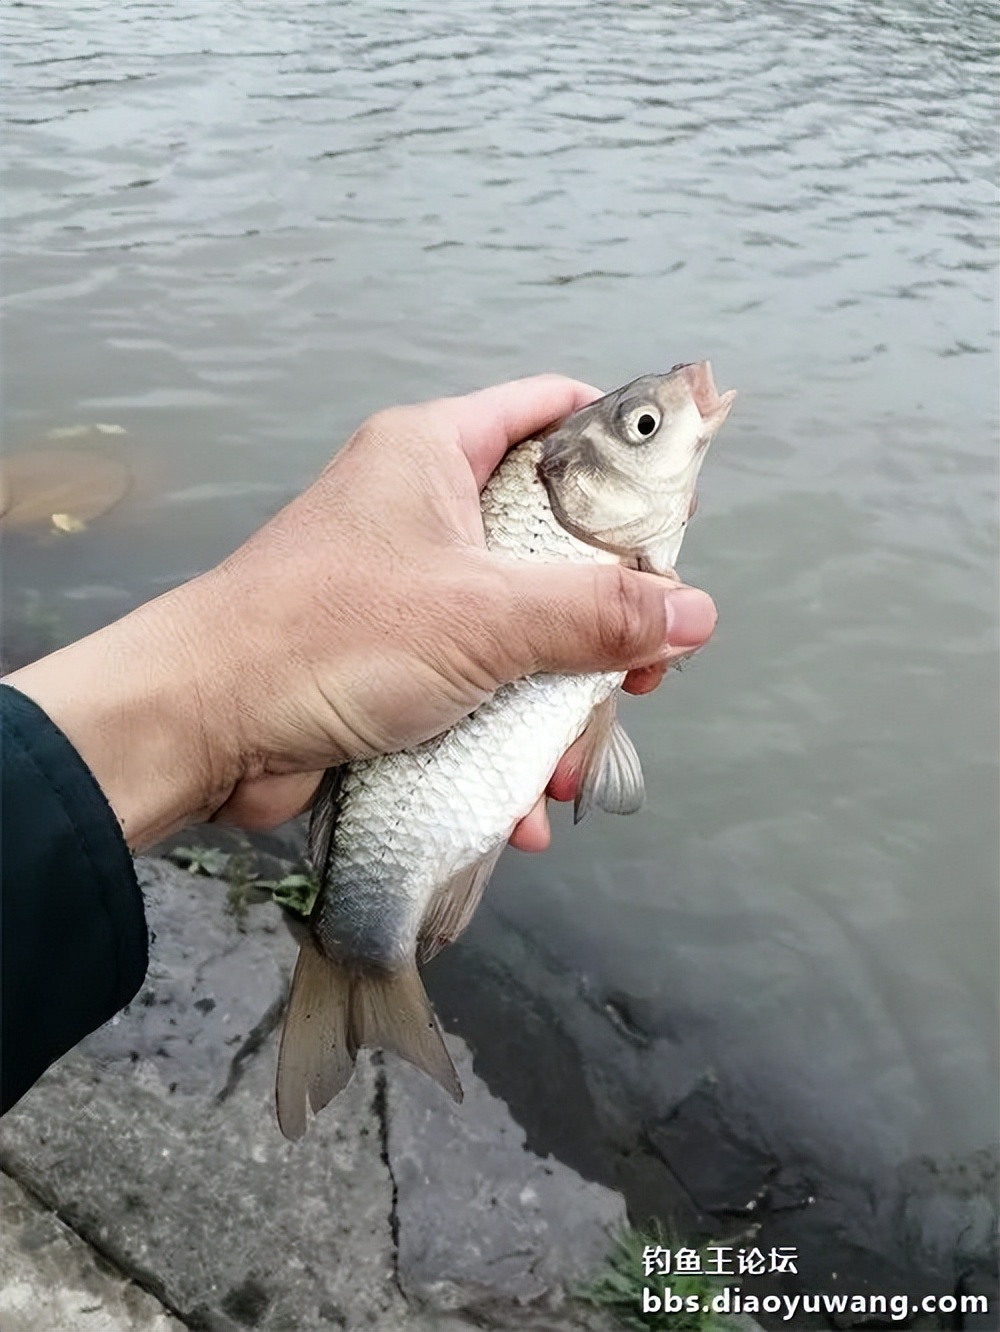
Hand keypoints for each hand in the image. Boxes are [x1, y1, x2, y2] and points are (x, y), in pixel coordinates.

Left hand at [6, 376, 715, 849]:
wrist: (200, 724)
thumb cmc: (331, 636)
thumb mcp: (485, 616)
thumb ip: (597, 611)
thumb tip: (694, 613)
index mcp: (436, 451)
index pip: (551, 410)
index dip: (621, 447)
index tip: (675, 510)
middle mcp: (421, 508)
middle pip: (549, 540)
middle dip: (601, 620)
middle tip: (640, 674)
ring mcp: (404, 589)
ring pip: (518, 631)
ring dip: (554, 707)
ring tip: (568, 768)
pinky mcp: (389, 661)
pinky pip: (474, 689)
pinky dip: (502, 743)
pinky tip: (521, 804)